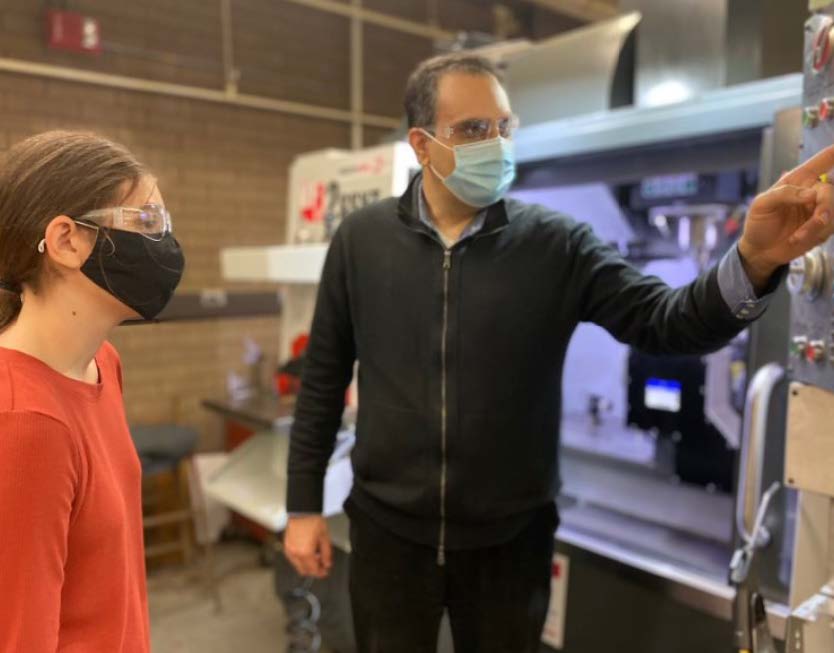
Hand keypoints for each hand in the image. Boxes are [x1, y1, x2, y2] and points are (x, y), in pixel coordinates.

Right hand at [284, 515, 332, 577]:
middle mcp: (295, 554)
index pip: (313, 571)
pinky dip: (300, 559)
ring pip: (298, 566)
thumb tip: (327, 564)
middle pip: (304, 571)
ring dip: (306, 565)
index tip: (325, 571)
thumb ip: (326, 554)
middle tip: (321, 564)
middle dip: (313, 570)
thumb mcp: (325, 538)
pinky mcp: (286, 546)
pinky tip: (307, 551)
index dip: (321, 573)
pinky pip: (293, 559)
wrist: (302, 510)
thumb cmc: (312, 521)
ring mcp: (289, 550)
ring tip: (315, 555)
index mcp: (305, 553)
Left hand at [739, 145, 833, 291]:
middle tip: (819, 220)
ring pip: (833, 212)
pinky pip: (830, 228)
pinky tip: (797, 240)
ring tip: (797, 237)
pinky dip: (814, 235)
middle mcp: (812, 192)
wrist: (759, 250)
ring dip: (817, 226)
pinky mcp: (823, 228)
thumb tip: (811, 193)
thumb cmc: (758, 222)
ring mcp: (818, 210)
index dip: (833, 154)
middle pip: (830, 191)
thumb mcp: (761, 205)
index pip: (821, 161)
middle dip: (826, 206)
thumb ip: (783, 194)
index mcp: (798, 180)